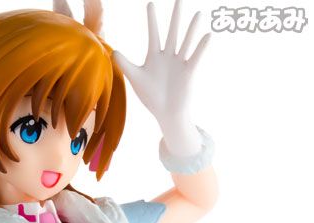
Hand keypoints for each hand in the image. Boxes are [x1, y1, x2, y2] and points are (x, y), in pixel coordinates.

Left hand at [113, 0, 210, 127]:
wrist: (165, 113)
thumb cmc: (151, 97)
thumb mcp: (136, 79)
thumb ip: (125, 64)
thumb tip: (113, 51)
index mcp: (154, 56)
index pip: (153, 33)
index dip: (151, 19)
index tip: (150, 3)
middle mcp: (168, 56)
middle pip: (172, 32)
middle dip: (175, 16)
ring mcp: (179, 63)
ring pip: (186, 42)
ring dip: (191, 29)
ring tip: (198, 14)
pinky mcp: (188, 72)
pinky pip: (195, 57)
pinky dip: (201, 47)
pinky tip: (207, 36)